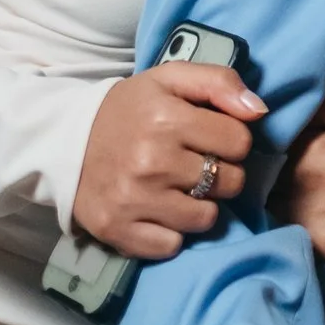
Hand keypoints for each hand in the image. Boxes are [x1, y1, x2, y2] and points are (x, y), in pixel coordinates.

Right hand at [73, 59, 264, 258]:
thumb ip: (220, 82)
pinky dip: (171, 233)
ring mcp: (134, 200)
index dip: (231, 140)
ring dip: (200, 205)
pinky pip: (172, 246)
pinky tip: (159, 211)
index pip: (239, 142)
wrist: (66, 141)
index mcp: (167, 119)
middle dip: (220, 173)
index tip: (211, 138)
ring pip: (205, 218)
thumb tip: (259, 111)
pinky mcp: (117, 231)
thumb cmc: (130, 108)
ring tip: (179, 188)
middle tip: (195, 164)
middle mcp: (151, 162)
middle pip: (229, 182)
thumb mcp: (172, 78)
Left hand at [272, 100, 324, 273]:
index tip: (273, 145)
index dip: (270, 142)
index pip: (272, 139)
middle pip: (264, 172)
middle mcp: (304, 178)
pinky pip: (281, 228)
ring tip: (284, 194)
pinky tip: (296, 216)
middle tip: (273, 171)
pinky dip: (280, 221)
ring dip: (270, 196)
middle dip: (265, 169)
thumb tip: (298, 104)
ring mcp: (305, 213)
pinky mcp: (311, 242)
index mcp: (317, 146)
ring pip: (267, 201)